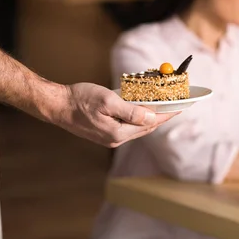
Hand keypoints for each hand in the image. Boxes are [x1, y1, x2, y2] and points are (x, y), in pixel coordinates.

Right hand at [53, 83, 178, 146]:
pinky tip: (142, 109)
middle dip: (162, 116)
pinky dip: (138, 117)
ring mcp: (110, 138)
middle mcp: (116, 139)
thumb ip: (131, 111)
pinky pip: (128, 126)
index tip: (181, 106)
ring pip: (138, 128)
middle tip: (175, 104)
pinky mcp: (105, 133)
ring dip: (150, 117)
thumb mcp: (108, 101)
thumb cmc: (80, 99)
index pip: (150, 123)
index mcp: (118, 133)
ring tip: (163, 106)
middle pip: (146, 128)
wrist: (57, 106)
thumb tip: (152, 116)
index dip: (167, 114)